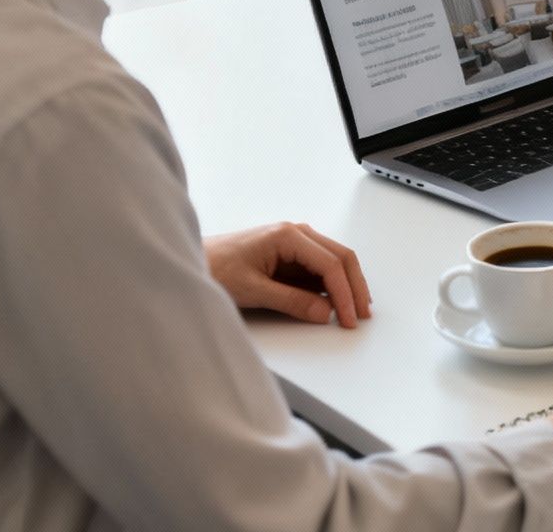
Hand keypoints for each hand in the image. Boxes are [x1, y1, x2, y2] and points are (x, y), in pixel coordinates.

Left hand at [205, 221, 370, 327]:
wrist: (191, 260)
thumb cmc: (213, 267)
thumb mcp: (252, 289)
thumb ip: (291, 301)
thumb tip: (324, 312)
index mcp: (288, 235)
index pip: (330, 264)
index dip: (344, 293)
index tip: (348, 317)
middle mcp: (296, 234)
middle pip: (341, 257)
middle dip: (354, 286)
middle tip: (361, 314)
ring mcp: (294, 243)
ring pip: (334, 261)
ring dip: (347, 284)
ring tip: (354, 309)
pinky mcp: (289, 255)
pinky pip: (319, 268)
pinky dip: (332, 284)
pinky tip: (336, 300)